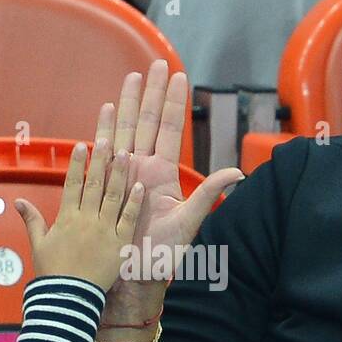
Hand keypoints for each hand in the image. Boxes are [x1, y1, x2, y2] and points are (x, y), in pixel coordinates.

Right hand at [15, 139, 142, 290]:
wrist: (69, 298)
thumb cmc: (52, 273)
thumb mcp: (38, 244)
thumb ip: (32, 220)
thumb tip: (19, 201)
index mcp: (66, 218)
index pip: (72, 184)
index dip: (77, 163)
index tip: (82, 145)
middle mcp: (86, 220)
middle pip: (94, 184)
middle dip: (100, 160)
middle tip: (106, 139)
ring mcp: (104, 231)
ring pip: (113, 196)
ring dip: (120, 174)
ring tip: (126, 153)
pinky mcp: (120, 244)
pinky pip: (128, 219)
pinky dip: (135, 202)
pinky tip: (140, 185)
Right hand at [99, 60, 244, 306]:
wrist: (135, 278)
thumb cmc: (162, 256)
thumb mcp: (190, 222)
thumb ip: (209, 193)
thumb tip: (238, 172)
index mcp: (164, 174)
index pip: (169, 129)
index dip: (173, 102)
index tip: (177, 75)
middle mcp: (144, 169)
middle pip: (147, 121)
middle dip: (150, 92)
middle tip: (154, 63)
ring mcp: (124, 176)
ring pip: (125, 130)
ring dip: (127, 103)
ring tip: (131, 77)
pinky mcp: (107, 186)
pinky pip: (104, 153)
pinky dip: (103, 130)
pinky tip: (104, 110)